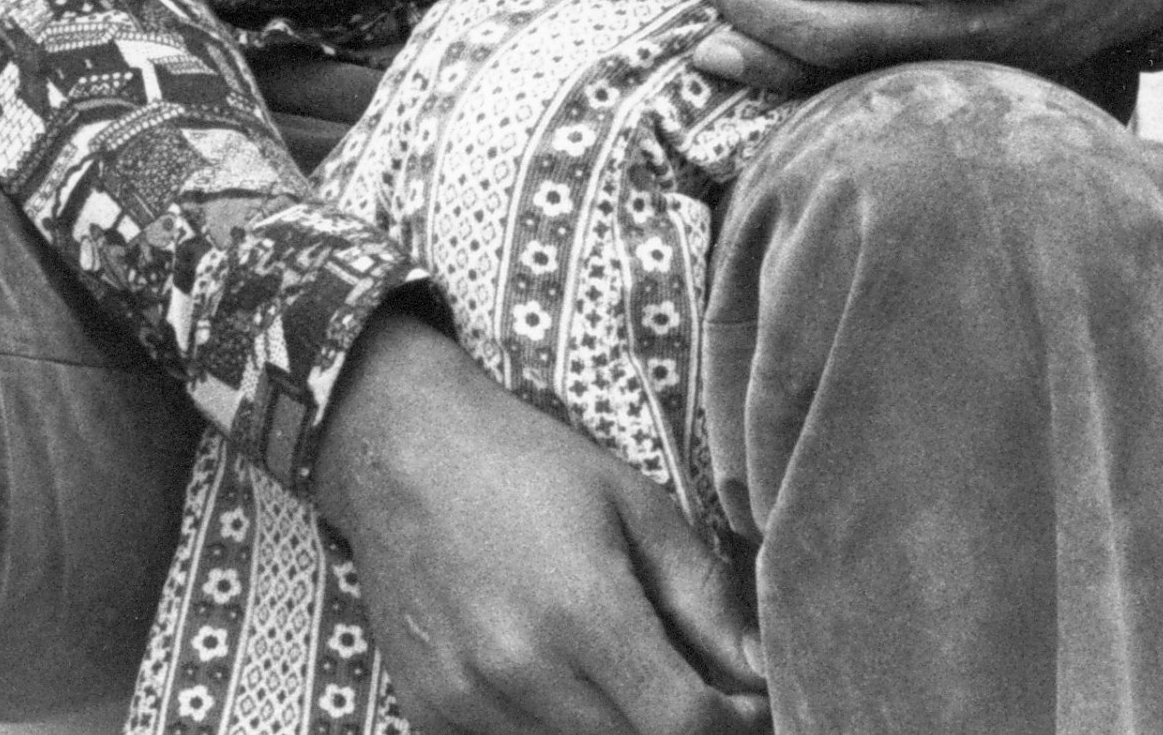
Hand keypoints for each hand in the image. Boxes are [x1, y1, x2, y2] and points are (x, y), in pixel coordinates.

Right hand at [315, 305, 766, 734]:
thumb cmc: (530, 467)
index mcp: (583, 611)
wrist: (403, 454)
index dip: (734, 725)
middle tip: (704, 692)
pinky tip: (567, 684)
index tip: (751, 703)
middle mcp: (521, 672)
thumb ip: (703, 596)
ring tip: (634, 676)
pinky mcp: (430, 717)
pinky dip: (556, 732)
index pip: (683, 724)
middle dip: (683, 729)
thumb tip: (759, 670)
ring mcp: (467, 703)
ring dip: (619, 730)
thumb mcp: (635, 506)